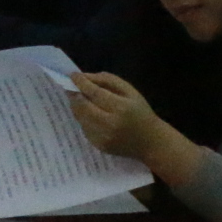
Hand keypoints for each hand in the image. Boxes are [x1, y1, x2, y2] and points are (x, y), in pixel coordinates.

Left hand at [69, 73, 200, 181]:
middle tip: (71, 87)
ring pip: (80, 117)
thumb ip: (108, 80)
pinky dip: (83, 119)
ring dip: (76, 106)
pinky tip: (89, 114)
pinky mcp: (99, 146)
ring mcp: (103, 137)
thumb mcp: (130, 91)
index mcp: (120, 108)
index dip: (81, 83)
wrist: (150, 142)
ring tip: (79, 98)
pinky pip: (84, 128)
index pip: (94, 93)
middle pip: (83, 106)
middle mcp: (110, 124)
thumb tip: (85, 77)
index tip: (73, 75)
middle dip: (74, 94)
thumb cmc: (141, 113)